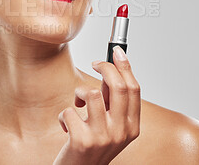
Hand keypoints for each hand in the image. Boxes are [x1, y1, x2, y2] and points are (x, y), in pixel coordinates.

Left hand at [53, 46, 140, 164]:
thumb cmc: (91, 146)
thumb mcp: (109, 125)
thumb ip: (111, 101)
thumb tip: (108, 72)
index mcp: (131, 127)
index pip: (134, 89)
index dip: (125, 66)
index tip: (116, 52)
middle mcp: (120, 132)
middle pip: (118, 86)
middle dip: (105, 67)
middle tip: (95, 64)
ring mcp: (102, 138)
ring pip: (91, 93)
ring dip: (79, 93)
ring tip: (77, 105)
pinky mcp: (82, 141)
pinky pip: (69, 111)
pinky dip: (64, 114)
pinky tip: (66, 125)